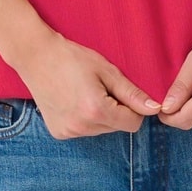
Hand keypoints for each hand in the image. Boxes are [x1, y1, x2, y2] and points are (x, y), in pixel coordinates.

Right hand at [19, 33, 161, 139]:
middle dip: (116, 110)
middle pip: (117, 127)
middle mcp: (82, 127)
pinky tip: (74, 100)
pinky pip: (84, 131)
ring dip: (101, 115)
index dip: (134, 108)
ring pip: (101, 130)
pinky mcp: (59, 133)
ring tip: (85, 92)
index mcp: (96, 110)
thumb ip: (132, 93)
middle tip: (100, 87)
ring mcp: (68, 132)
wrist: (36, 57)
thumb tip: (155, 109)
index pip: (133, 124)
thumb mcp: (106, 70)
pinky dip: (85, 119)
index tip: (123, 92)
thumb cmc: (72, 58)